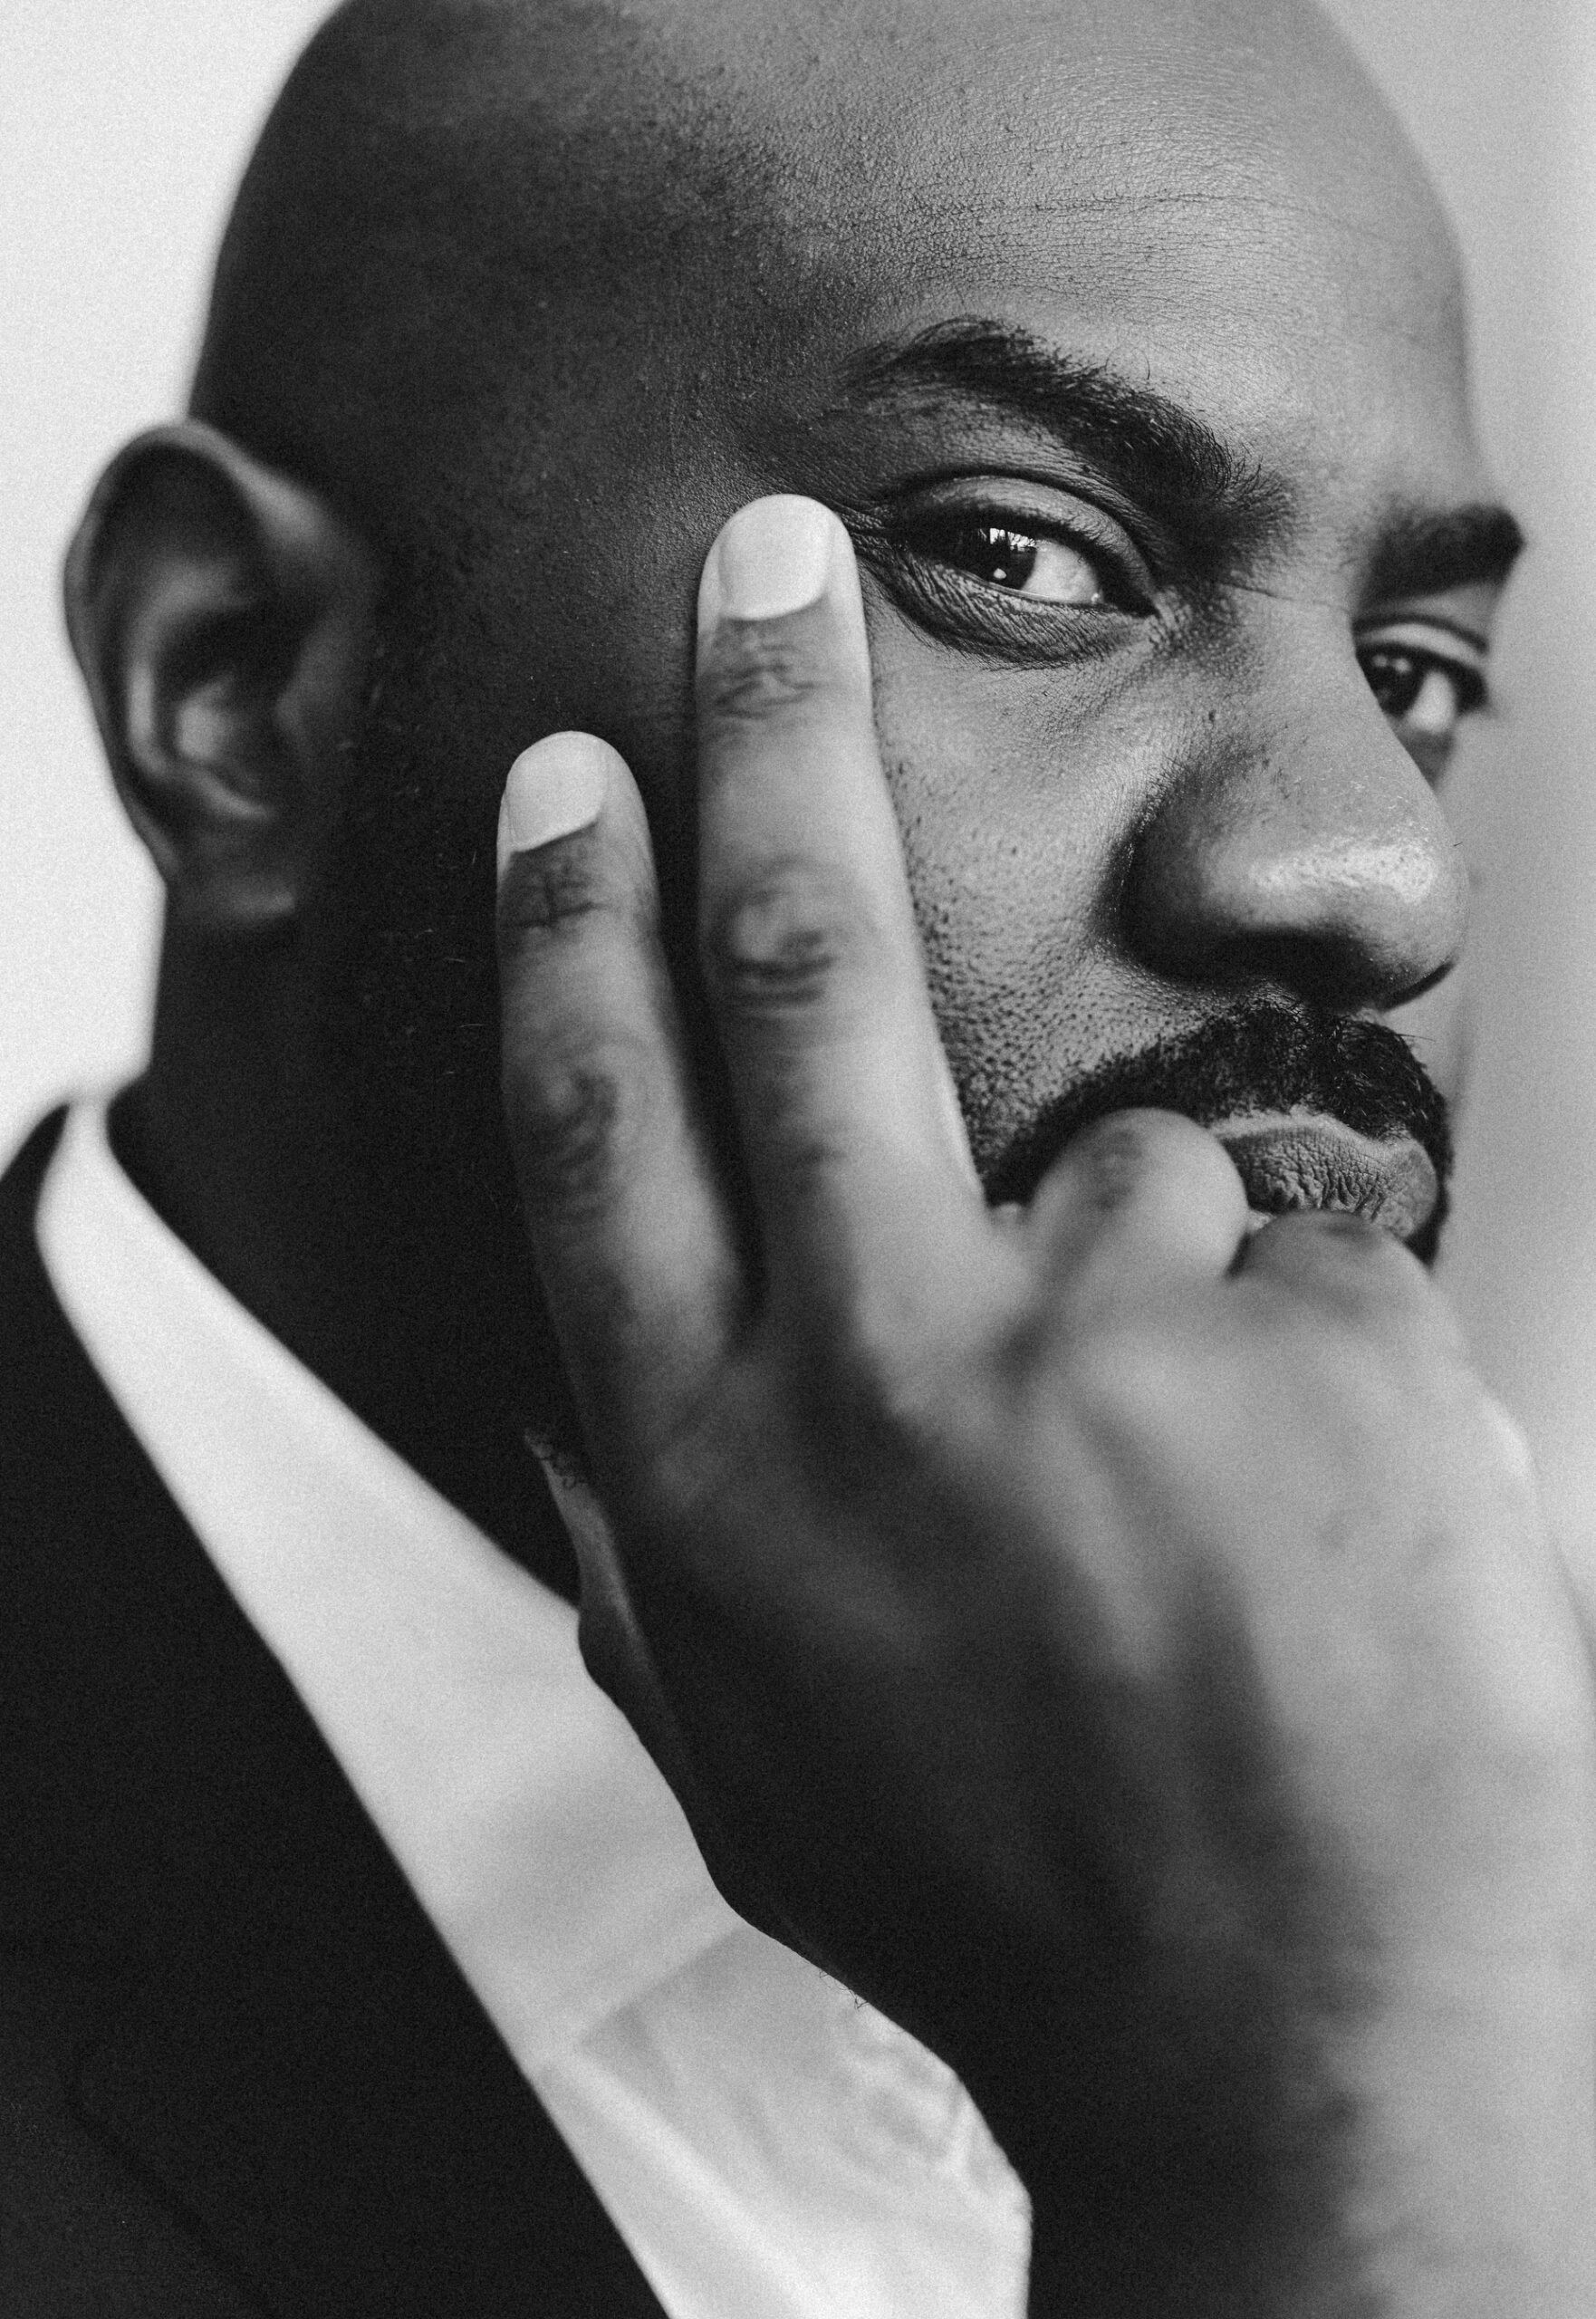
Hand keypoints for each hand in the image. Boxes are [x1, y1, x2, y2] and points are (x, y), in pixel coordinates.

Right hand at [496, 495, 1595, 2314]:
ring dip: (1166, 1302)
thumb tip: (592, 1473)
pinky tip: (1329, 1542)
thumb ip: (664, 1593)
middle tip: (768, 566)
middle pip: (798, 966)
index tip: (572, 781)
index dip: (573, 926)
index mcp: (717, 1469)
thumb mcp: (763, 1771)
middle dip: (768, 735)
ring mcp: (1096, 1335)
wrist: (1299, 2028)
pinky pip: (1306, 1275)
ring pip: (1126, 1182)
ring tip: (1222, 1516)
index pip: (601, 1118)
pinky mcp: (1301, 1332)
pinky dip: (1318, 1379)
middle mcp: (872, 1367)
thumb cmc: (1022, 1907)